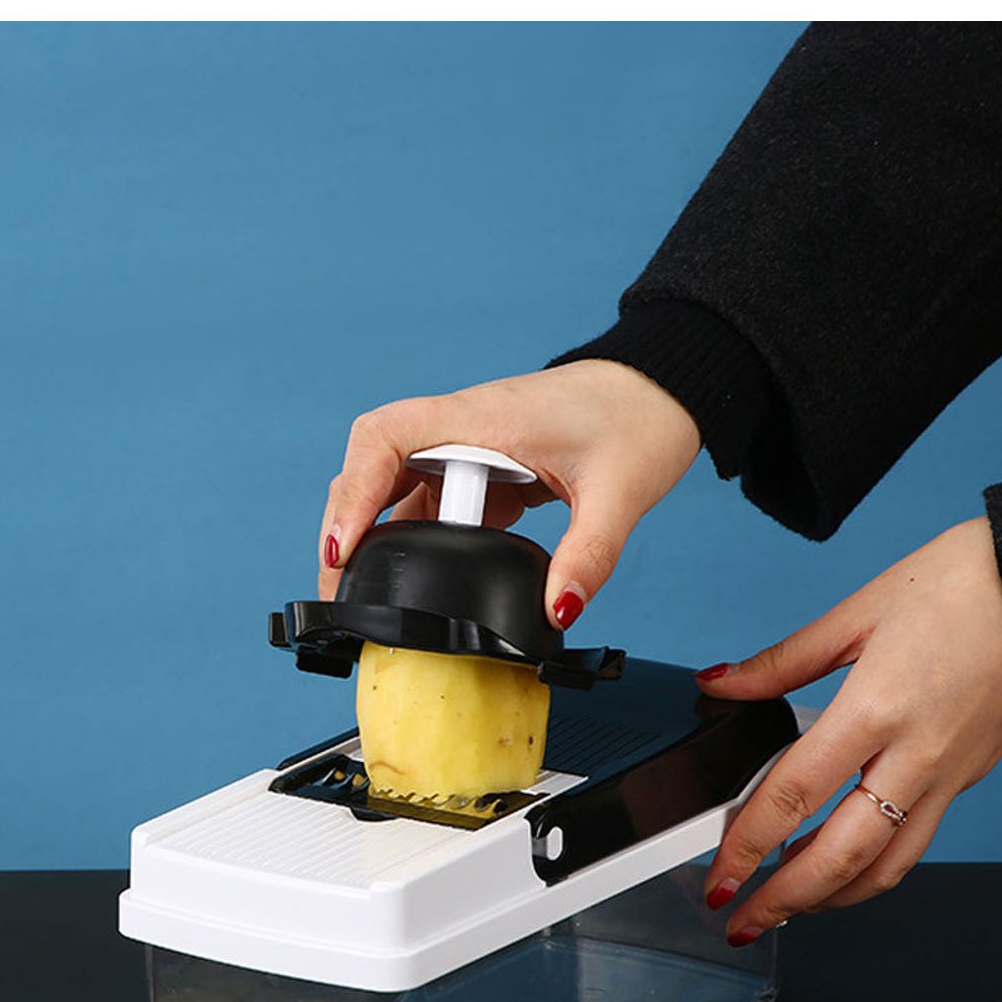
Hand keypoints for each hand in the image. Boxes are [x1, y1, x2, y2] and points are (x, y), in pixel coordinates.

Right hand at [317, 361, 701, 626]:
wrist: (661, 388)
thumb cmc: (639, 418)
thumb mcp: (619, 493)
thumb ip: (588, 556)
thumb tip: (556, 613)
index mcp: (481, 418)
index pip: (385, 439)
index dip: (353, 491)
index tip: (344, 546)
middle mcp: (462, 429)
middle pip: (373, 467)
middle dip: (348, 524)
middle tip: (340, 586)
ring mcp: (469, 449)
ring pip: (398, 489)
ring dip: (379, 537)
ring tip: (367, 594)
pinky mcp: (484, 471)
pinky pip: (434, 505)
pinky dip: (420, 541)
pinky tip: (420, 579)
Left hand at [699, 518, 1001, 939]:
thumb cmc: (962, 585)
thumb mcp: (857, 611)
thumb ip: (781, 662)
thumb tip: (721, 684)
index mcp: (876, 707)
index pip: (796, 794)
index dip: (748, 845)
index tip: (720, 877)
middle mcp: (916, 753)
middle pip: (842, 855)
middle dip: (785, 900)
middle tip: (741, 921)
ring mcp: (949, 772)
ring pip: (888, 865)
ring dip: (831, 898)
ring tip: (787, 908)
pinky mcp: (969, 776)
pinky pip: (916, 841)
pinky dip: (874, 870)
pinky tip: (844, 868)